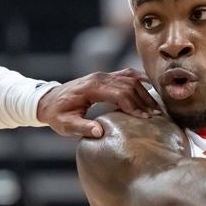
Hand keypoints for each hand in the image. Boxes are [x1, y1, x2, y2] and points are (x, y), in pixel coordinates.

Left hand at [38, 68, 158, 137]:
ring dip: (145, 93)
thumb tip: (100, 132)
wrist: (48, 101)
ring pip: (130, 79)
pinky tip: (151, 86)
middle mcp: (99, 78)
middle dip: (145, 101)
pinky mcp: (106, 77)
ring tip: (156, 107)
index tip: (146, 118)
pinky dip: (140, 79)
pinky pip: (127, 74)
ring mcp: (103, 75)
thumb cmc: (57, 114)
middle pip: (129, 86)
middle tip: (157, 115)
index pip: (120, 94)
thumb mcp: (65, 125)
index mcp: (91, 88)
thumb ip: (82, 128)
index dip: (135, 106)